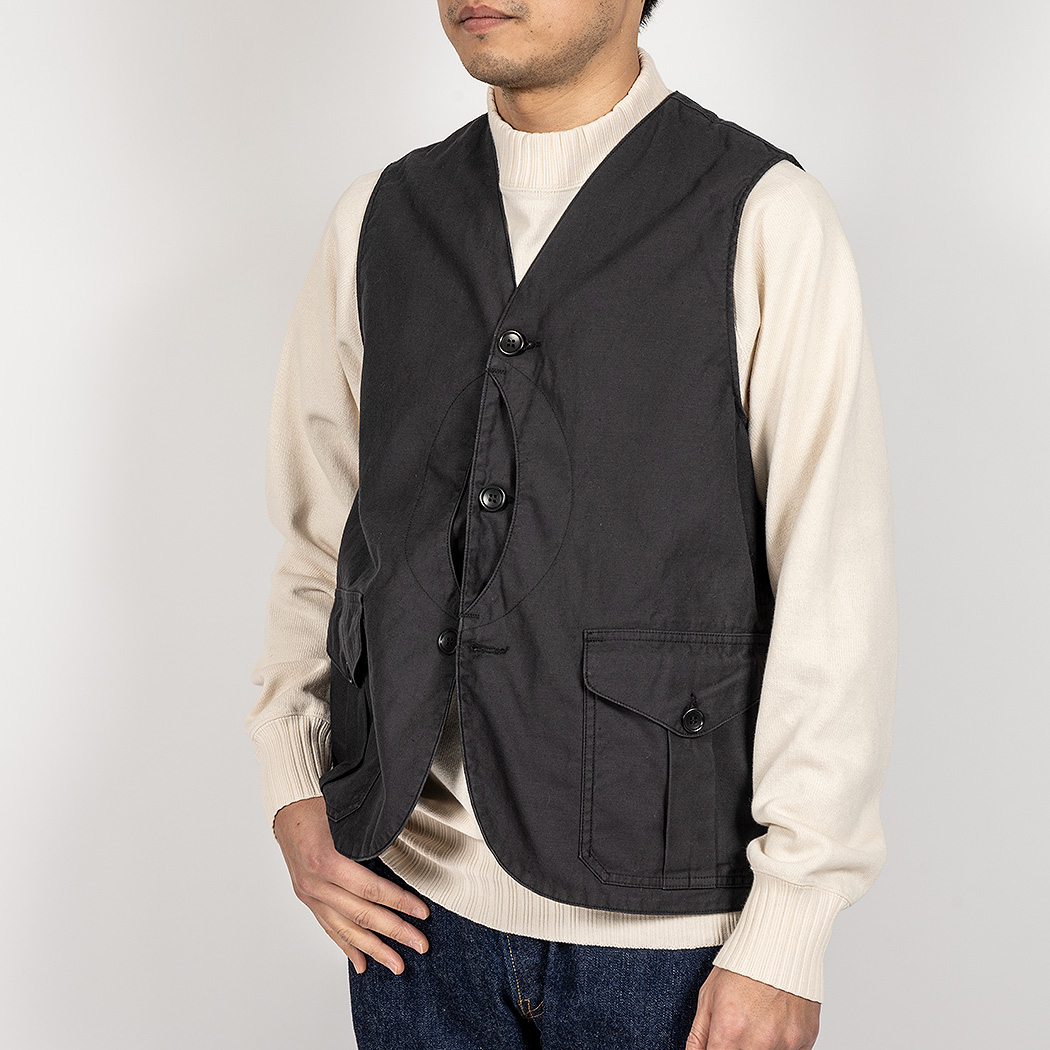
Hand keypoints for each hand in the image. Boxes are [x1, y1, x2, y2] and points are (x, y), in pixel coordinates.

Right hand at [272, 796, 430, 974]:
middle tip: (420, 945)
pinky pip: (330, 928)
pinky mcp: (308, 900)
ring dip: (374, 950)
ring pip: (346, 929)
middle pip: (361, 914)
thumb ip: (372, 836)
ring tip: (397, 965)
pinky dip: (347, 947)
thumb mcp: (347, 816)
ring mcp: (310, 895)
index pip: (371, 889)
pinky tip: (361, 964)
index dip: (399, 902)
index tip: (422, 913)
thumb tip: (409, 848)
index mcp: (326, 860)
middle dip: (394, 933)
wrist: (288, 808)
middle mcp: (316, 883)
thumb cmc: (320, 806)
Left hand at [685, 966, 820, 1049]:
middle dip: (736, 1047)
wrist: (781, 943)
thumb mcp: (708, 995)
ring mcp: (785, 1043)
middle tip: (738, 1029)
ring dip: (760, 1045)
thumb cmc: (743, 964)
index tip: (718, 1043)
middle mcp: (759, 1041)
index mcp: (730, 1030)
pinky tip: (774, 1021)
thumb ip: (699, 1035)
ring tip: (757, 1022)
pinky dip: (780, 1042)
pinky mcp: (805, 1040)